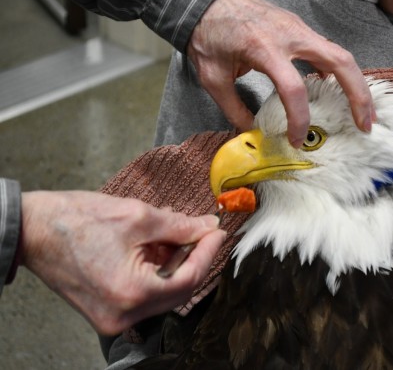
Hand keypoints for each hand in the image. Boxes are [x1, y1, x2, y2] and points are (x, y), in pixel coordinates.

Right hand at [19, 191, 225, 334]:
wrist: (32, 230)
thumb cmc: (76, 220)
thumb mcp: (138, 216)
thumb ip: (180, 226)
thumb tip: (206, 227)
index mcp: (132, 293)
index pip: (189, 279)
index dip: (208, 254)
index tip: (217, 233)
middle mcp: (124, 315)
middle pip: (178, 291)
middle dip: (193, 259)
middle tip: (203, 232)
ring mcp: (113, 317)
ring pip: (162, 293)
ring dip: (174, 263)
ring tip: (175, 232)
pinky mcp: (106, 311)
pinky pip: (144, 295)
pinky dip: (156, 271)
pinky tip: (157, 246)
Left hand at [187, 0, 373, 147]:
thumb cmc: (208, 33)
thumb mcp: (212, 77)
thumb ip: (233, 108)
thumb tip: (251, 132)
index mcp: (265, 48)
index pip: (293, 89)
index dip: (298, 119)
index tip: (296, 139)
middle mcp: (290, 35)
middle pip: (340, 62)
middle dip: (358, 96)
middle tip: (365, 124)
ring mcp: (299, 28)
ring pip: (341, 54)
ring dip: (357, 84)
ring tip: (362, 112)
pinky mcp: (300, 28)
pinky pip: (329, 50)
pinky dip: (340, 72)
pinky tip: (338, 92)